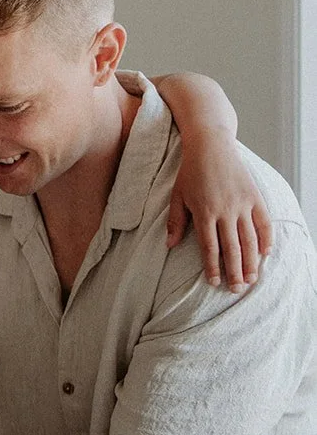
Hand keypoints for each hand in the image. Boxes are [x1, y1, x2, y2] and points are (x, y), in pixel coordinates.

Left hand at [167, 128, 273, 291]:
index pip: (210, 247)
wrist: (211, 145)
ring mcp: (242, 203)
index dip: (213, 267)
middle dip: (235, 272)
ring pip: (250, 239)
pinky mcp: (255, 196)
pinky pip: (264, 222)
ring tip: (251, 279)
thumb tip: (169, 245)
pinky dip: (266, 239)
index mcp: (204, 212)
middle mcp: (225, 210)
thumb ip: (175, 221)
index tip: (215, 283)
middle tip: (237, 290)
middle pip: (232, 248)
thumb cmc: (190, 172)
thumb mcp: (177, 195)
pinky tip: (265, 253)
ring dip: (252, 261)